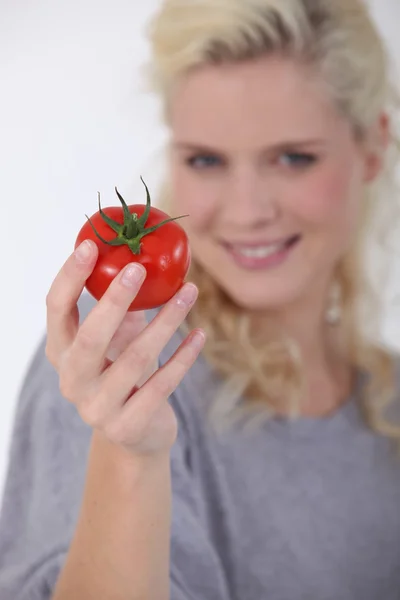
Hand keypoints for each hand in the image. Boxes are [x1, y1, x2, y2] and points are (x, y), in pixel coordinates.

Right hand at [45, 239, 204, 455]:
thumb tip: (143, 259)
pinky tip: (200, 335)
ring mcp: (97, 408)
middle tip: (138, 268)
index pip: (56, 309)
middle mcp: (72, 380)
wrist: (136, 434)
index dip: (70, 277)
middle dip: (114, 300)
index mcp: (62, 352)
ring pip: (135, 359)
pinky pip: (161, 385)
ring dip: (166, 321)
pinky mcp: (127, 426)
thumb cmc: (125, 373)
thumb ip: (121, 310)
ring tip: (190, 292)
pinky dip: (183, 358)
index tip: (91, 245)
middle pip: (90, 337)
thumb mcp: (116, 340)